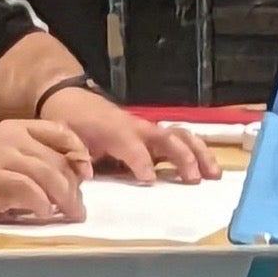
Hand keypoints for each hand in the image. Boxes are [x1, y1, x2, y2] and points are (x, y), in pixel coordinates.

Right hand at [0, 119, 92, 223]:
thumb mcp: (0, 150)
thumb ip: (30, 154)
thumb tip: (69, 173)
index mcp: (15, 127)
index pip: (58, 130)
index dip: (78, 151)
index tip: (87, 173)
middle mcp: (10, 138)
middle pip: (57, 158)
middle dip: (74, 184)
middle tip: (79, 205)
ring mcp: (0, 158)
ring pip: (48, 175)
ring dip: (64, 198)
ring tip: (71, 213)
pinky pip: (29, 191)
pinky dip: (42, 204)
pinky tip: (45, 213)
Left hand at [42, 88, 221, 184]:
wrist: (68, 96)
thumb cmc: (68, 120)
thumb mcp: (64, 137)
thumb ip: (75, 156)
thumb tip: (86, 175)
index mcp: (113, 129)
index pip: (132, 145)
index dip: (141, 161)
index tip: (149, 180)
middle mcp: (136, 126)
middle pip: (166, 137)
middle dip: (183, 157)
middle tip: (194, 179)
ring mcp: (147, 128)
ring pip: (180, 135)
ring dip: (199, 154)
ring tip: (214, 174)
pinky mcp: (152, 133)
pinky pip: (179, 138)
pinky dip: (197, 150)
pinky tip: (209, 167)